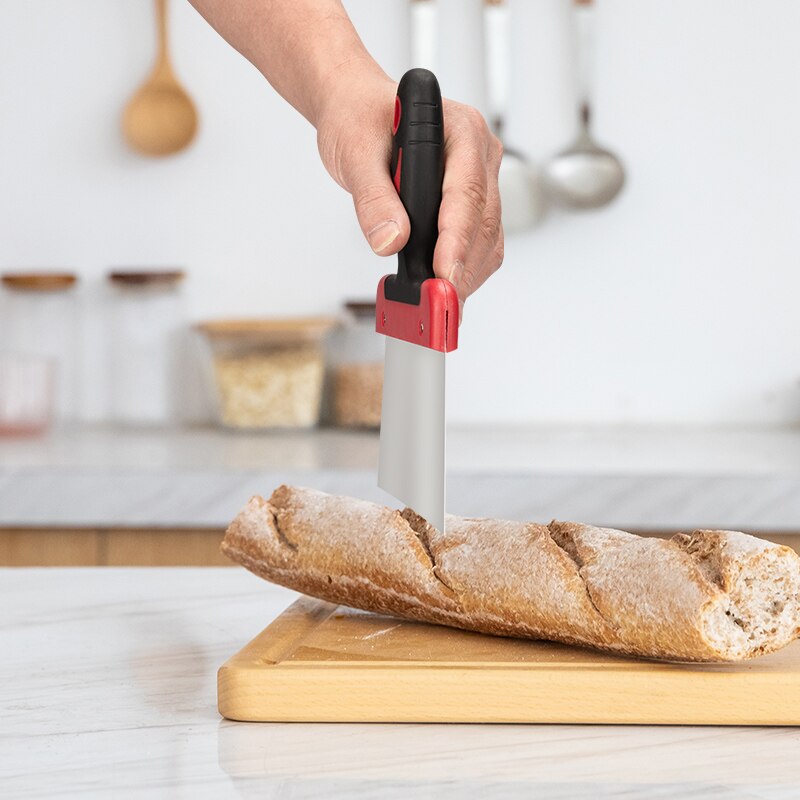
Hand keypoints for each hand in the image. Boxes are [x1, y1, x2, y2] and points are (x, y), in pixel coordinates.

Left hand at [316, 71, 503, 317]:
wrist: (358, 112)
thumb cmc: (360, 119)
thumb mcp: (354, 153)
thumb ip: (373, 197)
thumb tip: (391, 240)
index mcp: (460, 131)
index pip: (467, 193)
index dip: (457, 240)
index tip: (444, 275)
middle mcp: (479, 156)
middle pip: (484, 223)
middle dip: (463, 269)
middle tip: (439, 306)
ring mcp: (481, 181)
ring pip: (488, 239)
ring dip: (466, 276)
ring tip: (439, 306)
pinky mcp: (472, 204)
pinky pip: (479, 244)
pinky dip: (463, 271)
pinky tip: (443, 289)